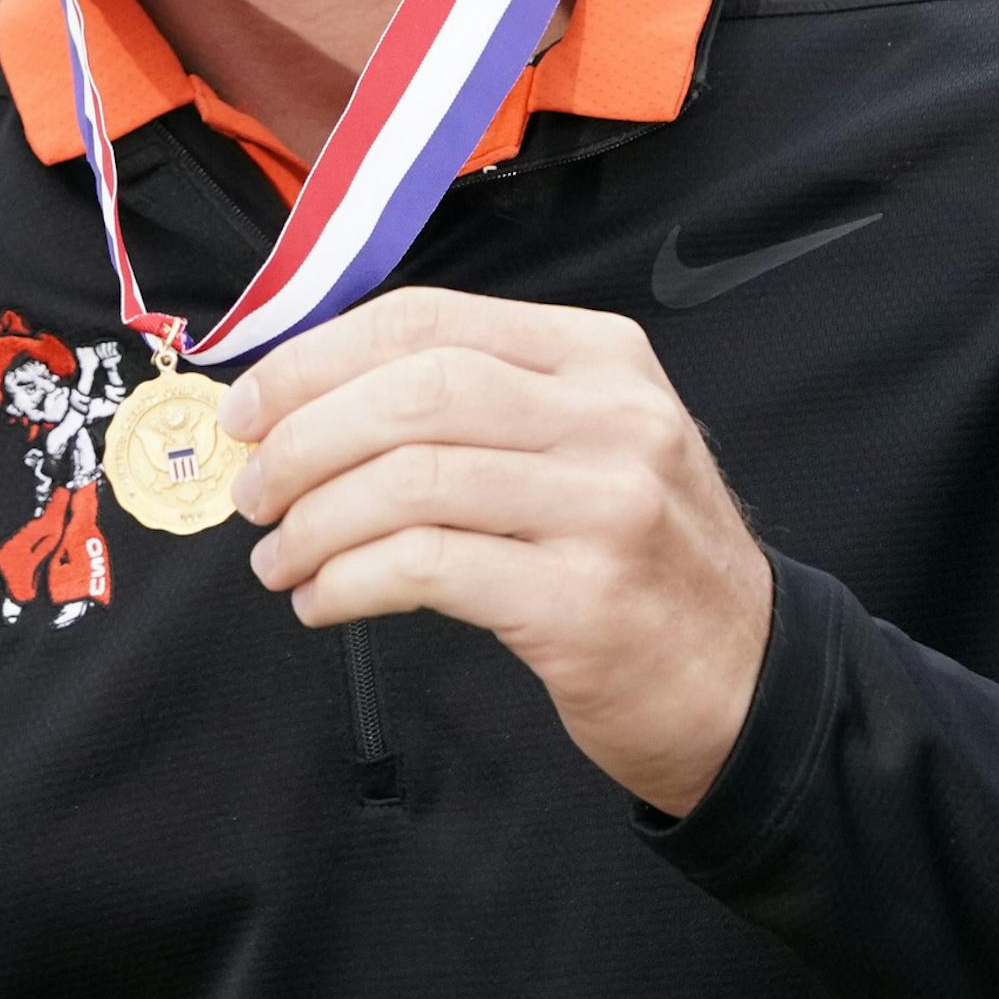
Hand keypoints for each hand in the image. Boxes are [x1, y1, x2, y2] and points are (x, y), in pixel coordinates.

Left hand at [220, 288, 772, 818]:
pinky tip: (323, 599)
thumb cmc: (636, 552)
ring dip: (314, 520)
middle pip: (415, 391)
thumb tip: (307, 393)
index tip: (250, 403)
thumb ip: (477, 400)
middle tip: (252, 487)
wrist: (748, 679)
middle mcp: (612, 418)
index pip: (429, 319)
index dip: (318, 356)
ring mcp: (606, 509)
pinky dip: (349, 580)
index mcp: (601, 354)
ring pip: (412, 480)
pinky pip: (429, 568)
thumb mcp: (585, 440)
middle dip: (304, 436)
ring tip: (276, 556)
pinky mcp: (585, 604)